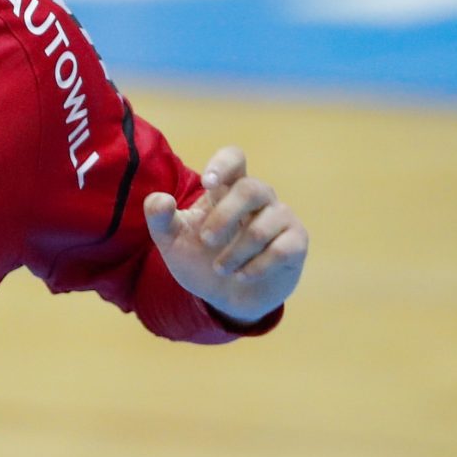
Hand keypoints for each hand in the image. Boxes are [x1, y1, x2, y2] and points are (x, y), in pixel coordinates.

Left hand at [144, 147, 305, 327]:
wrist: (224, 298)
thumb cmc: (199, 260)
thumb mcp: (171, 241)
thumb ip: (159, 218)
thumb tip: (161, 200)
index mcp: (227, 189)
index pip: (234, 157)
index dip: (223, 164)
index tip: (207, 183)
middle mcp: (258, 197)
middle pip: (250, 189)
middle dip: (224, 216)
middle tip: (206, 240)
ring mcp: (280, 218)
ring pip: (264, 225)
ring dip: (236, 251)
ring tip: (220, 268)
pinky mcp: (296, 242)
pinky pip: (282, 249)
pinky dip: (257, 266)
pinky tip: (242, 276)